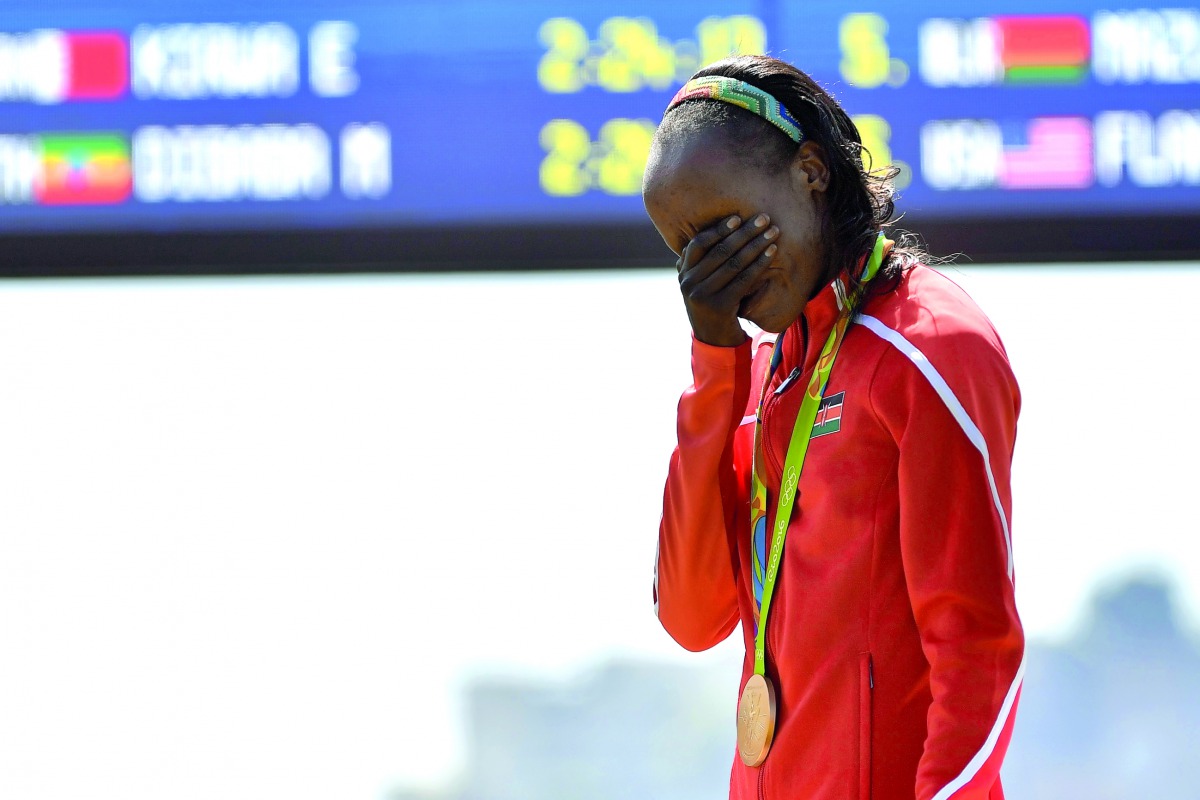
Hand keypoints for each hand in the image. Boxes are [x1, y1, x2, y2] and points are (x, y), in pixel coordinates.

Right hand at [677, 213, 778, 346]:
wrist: (714, 343)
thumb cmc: (712, 308)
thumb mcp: (699, 286)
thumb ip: (700, 265)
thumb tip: (709, 234)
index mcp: (683, 275)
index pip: (698, 244)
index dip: (718, 229)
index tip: (737, 218)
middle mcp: (689, 284)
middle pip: (720, 250)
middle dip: (744, 232)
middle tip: (763, 218)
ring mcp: (703, 296)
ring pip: (734, 262)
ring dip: (756, 244)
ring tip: (773, 231)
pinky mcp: (721, 306)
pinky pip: (745, 279)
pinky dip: (760, 262)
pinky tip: (772, 252)